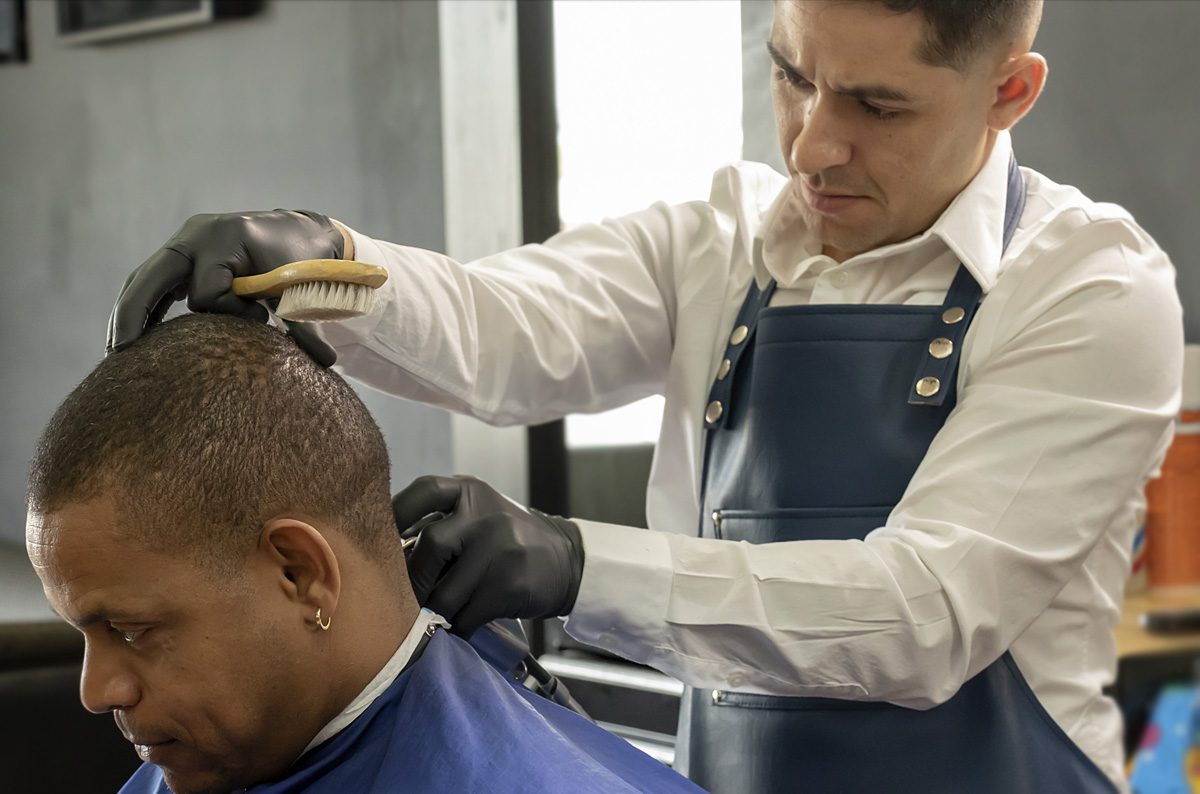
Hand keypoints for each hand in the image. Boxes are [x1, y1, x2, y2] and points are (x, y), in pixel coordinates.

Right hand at [106, 210, 344, 365]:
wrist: (301, 235)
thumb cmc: (303, 264)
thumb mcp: (302, 290)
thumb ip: (305, 325)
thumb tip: (328, 362)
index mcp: (226, 237)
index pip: (208, 290)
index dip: (228, 313)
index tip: (257, 316)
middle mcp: (198, 233)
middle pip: (151, 276)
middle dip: (134, 313)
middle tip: (119, 351)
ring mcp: (185, 241)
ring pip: (144, 278)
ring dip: (128, 313)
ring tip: (115, 350)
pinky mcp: (183, 254)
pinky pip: (152, 280)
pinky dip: (142, 305)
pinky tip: (131, 336)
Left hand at [394, 475, 584, 637]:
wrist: (566, 561)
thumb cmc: (508, 540)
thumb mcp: (479, 515)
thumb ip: (440, 523)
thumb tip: (386, 555)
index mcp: (471, 492)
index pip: (425, 491)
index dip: (397, 513)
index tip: (384, 540)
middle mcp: (485, 515)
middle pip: (430, 547)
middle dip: (414, 579)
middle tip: (409, 596)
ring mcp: (500, 549)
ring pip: (445, 592)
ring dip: (436, 610)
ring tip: (437, 614)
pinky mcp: (509, 584)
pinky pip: (466, 615)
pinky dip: (458, 627)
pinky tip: (461, 625)